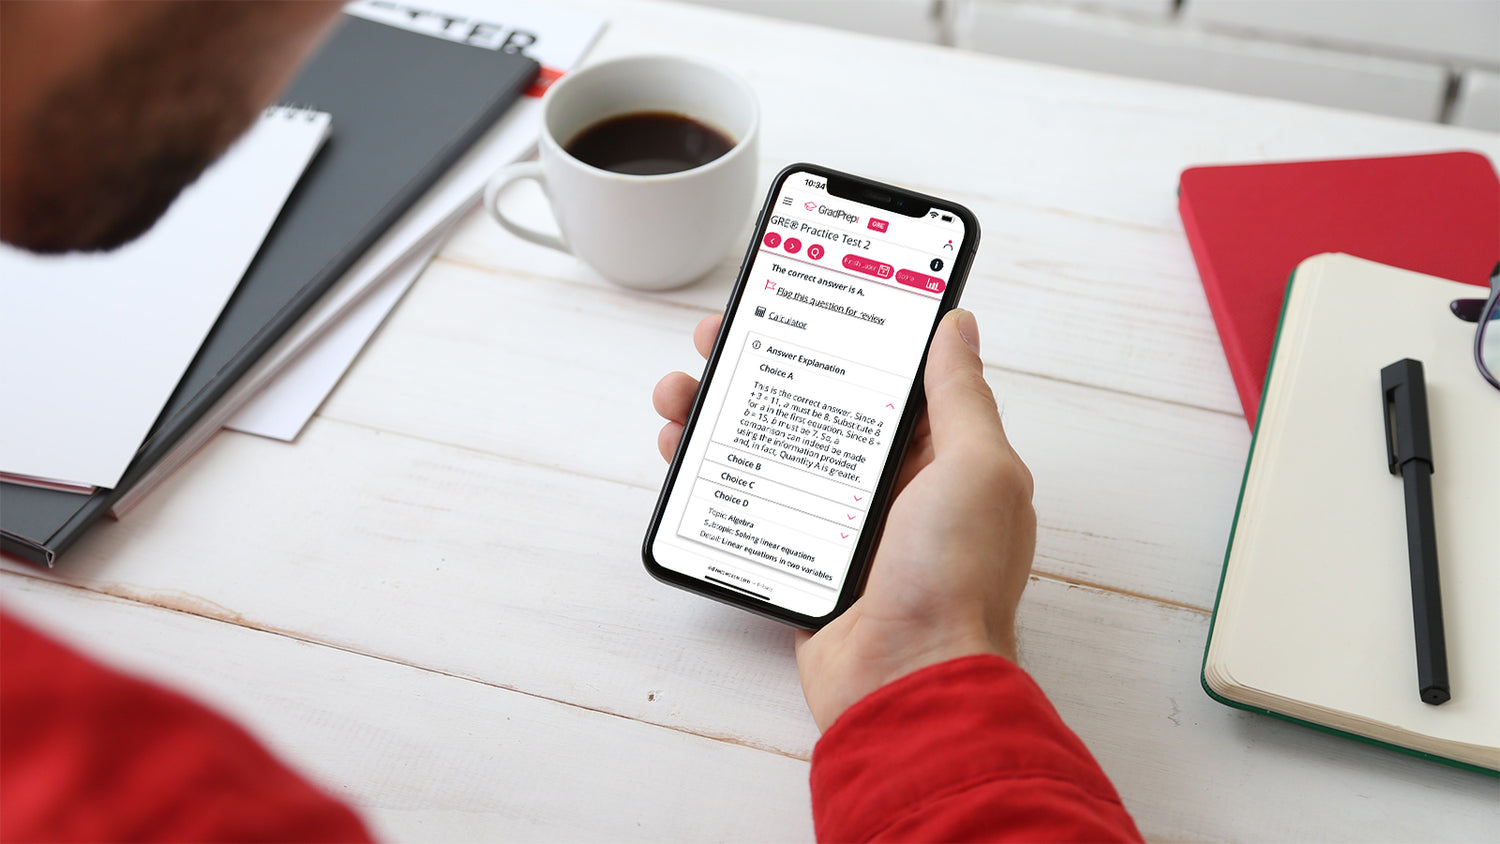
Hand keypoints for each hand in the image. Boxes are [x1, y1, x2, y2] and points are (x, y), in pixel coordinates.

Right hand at [652, 310, 1035, 730]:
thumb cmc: (955, 579)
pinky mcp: (799, 556)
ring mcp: (839, 520)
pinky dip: (712, 472)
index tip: (796, 294)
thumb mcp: (978, 468)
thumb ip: (962, 394)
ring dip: (720, 411)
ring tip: (680, 393)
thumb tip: (957, 324)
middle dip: (761, 362)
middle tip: (716, 336)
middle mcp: (889, 482)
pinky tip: (682, 452)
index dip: (838, 330)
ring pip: (770, 445)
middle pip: (813, 402)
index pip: (883, 373)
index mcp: (939, 454)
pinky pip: (749, 500)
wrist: (907, 682)